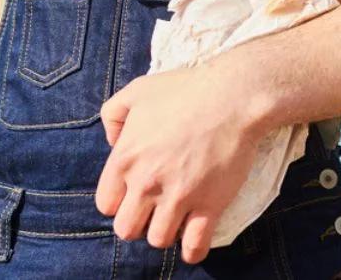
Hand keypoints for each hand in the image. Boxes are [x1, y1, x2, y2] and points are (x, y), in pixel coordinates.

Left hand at [95, 62, 266, 263]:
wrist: (234, 95)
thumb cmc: (186, 89)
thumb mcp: (137, 91)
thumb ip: (113, 115)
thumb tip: (113, 141)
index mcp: (125, 158)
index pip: (106, 204)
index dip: (120, 202)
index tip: (134, 195)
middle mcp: (146, 183)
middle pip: (127, 229)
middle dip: (139, 222)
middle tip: (154, 210)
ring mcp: (178, 196)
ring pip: (158, 240)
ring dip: (165, 233)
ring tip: (176, 219)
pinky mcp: (209, 204)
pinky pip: (195, 245)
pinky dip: (193, 250)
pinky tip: (194, 243)